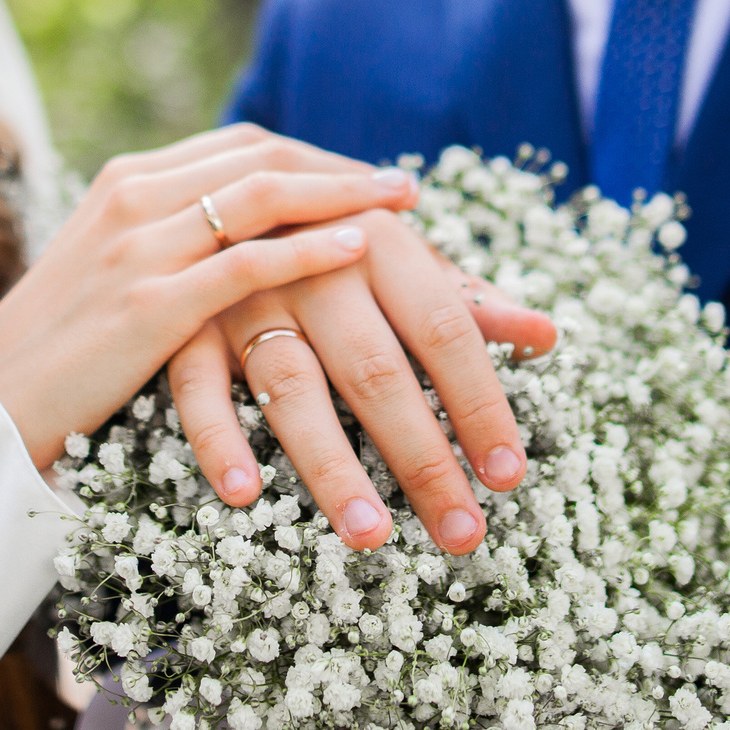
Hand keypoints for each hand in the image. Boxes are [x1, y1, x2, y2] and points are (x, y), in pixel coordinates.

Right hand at [0, 126, 417, 467]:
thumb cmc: (62, 350)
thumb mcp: (114, 271)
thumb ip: (172, 241)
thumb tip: (244, 242)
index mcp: (129, 181)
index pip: (242, 144)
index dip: (315, 156)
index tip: (367, 176)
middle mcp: (135, 196)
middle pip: (261, 155)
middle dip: (340, 168)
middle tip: (405, 186)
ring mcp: (139, 246)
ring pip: (261, 196)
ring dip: (343, 195)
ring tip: (400, 206)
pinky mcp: (147, 302)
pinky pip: (245, 263)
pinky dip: (308, 250)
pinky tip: (359, 250)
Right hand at [167, 210, 557, 554]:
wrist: (219, 194)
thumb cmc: (331, 238)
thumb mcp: (398, 257)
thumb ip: (466, 298)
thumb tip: (546, 335)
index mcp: (379, 239)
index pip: (445, 331)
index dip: (480, 404)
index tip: (508, 475)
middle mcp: (312, 264)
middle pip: (377, 371)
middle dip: (423, 458)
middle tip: (461, 533)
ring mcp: (243, 296)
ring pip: (293, 389)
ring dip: (331, 467)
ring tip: (371, 536)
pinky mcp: (183, 325)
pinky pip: (196, 390)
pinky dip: (217, 441)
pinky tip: (244, 495)